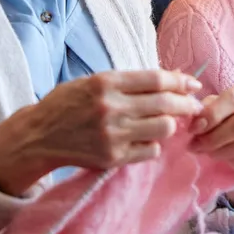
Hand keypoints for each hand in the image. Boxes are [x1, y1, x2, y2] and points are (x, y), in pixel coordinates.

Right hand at [0, 69, 204, 194]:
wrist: (39, 137)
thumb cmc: (68, 104)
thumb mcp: (94, 81)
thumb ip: (131, 81)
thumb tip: (174, 75)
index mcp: (106, 83)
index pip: (157, 79)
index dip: (181, 81)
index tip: (193, 83)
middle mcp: (111, 108)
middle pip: (166, 104)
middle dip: (187, 104)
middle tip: (194, 105)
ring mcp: (113, 135)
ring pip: (164, 128)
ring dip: (170, 124)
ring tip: (166, 122)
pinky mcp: (113, 158)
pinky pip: (151, 150)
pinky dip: (154, 144)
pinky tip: (146, 138)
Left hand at [190, 73, 233, 170]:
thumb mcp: (223, 99)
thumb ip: (209, 107)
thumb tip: (196, 122)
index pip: (233, 99)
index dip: (210, 115)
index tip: (193, 128)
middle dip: (212, 138)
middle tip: (195, 145)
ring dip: (218, 152)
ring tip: (208, 151)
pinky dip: (232, 162)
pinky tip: (226, 157)